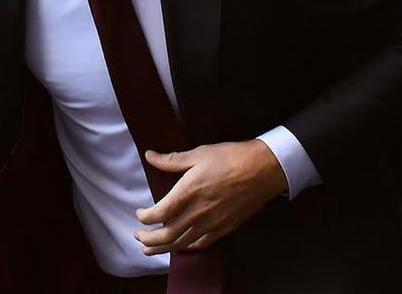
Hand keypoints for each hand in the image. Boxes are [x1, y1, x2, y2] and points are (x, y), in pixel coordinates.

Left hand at [133, 140, 286, 254]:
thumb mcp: (198, 153)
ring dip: (162, 248)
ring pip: (182, 243)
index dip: (144, 217)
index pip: (159, 213)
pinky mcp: (224, 228)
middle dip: (148, 238)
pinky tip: (181, 246)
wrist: (263, 170)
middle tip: (138, 236)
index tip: (139, 213)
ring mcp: (212, 223)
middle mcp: (198, 212)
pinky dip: (186, 247)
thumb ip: (171, 160)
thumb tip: (149, 156)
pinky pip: (201, 244)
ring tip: (150, 249)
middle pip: (167, 235)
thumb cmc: (231, 158)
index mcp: (188, 192)